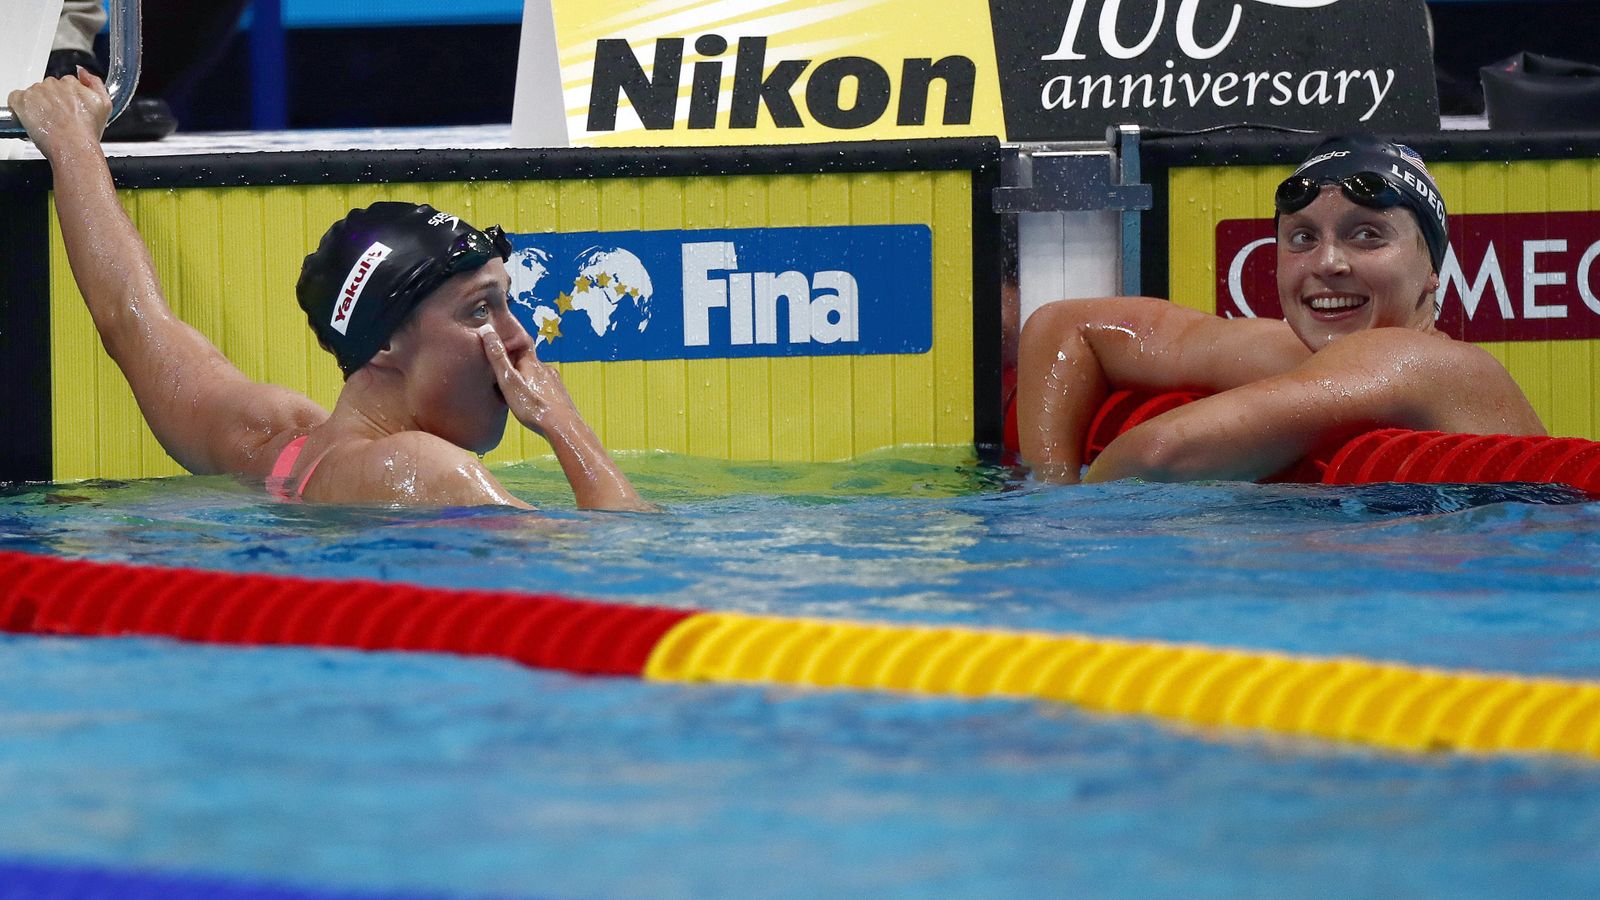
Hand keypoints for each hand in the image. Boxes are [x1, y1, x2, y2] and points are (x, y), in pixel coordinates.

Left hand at [7, 68, 111, 155]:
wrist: (74, 148)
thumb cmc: (88, 132)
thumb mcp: (105, 105)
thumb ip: (95, 83)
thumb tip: (82, 72)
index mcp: (72, 83)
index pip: (65, 84)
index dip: (66, 98)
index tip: (67, 109)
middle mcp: (54, 84)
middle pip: (48, 87)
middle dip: (51, 100)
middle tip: (57, 118)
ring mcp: (37, 92)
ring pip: (34, 93)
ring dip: (37, 104)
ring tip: (47, 122)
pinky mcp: (22, 101)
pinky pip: (16, 98)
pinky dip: (21, 107)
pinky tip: (32, 118)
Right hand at [478, 324, 579, 438]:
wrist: (563, 429)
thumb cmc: (534, 408)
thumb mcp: (509, 381)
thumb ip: (498, 358)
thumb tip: (487, 331)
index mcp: (532, 363)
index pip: (521, 341)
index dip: (510, 339)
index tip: (498, 339)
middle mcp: (545, 369)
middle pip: (527, 359)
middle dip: (514, 362)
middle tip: (498, 370)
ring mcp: (554, 383)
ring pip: (535, 375)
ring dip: (523, 377)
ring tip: (510, 388)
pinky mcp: (558, 396)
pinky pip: (542, 388)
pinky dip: (532, 390)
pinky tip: (528, 401)